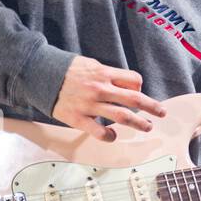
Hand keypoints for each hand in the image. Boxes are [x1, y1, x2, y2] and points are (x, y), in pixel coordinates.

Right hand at [51, 55, 166, 139]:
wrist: (38, 74)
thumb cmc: (66, 69)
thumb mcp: (90, 64)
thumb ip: (107, 74)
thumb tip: (126, 84)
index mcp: (104, 73)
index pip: (133, 80)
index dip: (139, 87)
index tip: (139, 93)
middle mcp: (100, 89)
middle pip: (134, 98)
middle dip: (151, 106)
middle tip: (162, 113)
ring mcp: (89, 105)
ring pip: (121, 116)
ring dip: (138, 122)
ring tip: (148, 126)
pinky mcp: (77, 118)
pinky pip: (98, 131)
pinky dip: (108, 136)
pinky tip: (113, 136)